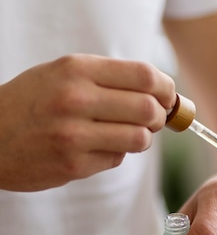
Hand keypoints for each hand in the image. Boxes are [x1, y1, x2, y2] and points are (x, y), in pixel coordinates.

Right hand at [0, 54, 175, 190]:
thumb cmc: (30, 102)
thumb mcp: (60, 73)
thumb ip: (107, 78)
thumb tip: (161, 92)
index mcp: (76, 69)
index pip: (144, 76)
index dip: (166, 88)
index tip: (168, 96)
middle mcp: (76, 99)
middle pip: (148, 109)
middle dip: (160, 116)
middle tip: (154, 119)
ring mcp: (73, 135)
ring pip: (139, 138)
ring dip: (142, 138)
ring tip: (127, 134)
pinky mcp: (72, 165)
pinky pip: (117, 160)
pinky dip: (116, 154)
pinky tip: (97, 147)